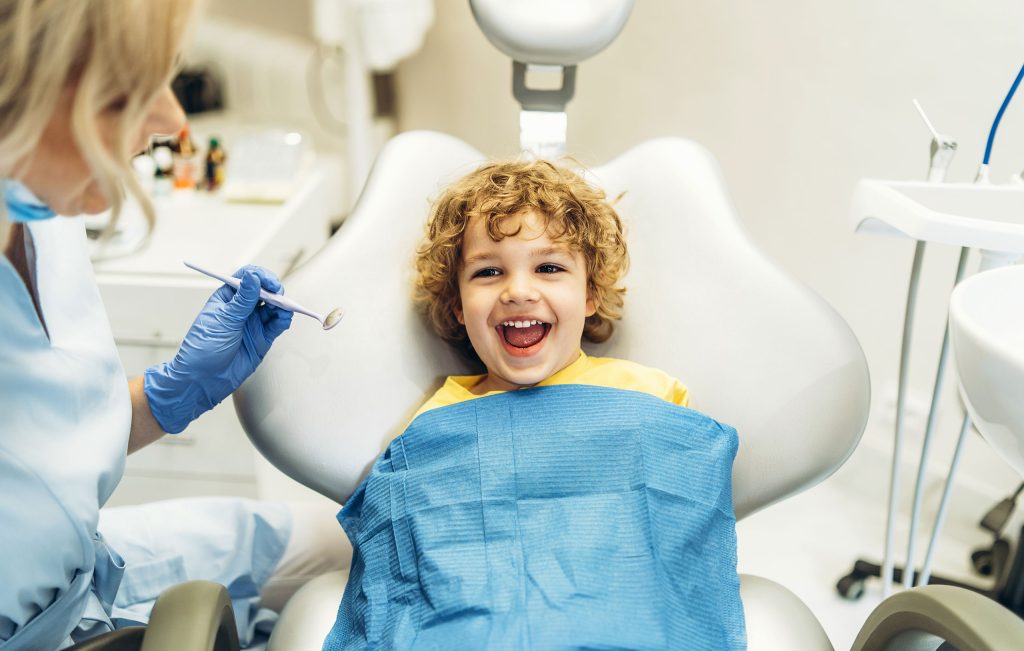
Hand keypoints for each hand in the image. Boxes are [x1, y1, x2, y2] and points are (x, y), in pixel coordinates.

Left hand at [144, 265, 292, 433]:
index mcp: (227, 298)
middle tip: (278, 295)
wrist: (202, 380)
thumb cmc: (203, 348)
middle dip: (274, 290)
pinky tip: (284, 319)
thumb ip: (242, 300)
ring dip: (281, 305)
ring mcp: (253, 323)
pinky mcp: (262, 338)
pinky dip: (283, 319)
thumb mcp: (223, 320)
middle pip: (264, 290)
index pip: (246, 278)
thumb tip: (253, 277)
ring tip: (284, 309)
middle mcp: (242, 308)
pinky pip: (277, 324)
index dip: (259, 276)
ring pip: (273, 307)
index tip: (268, 281)